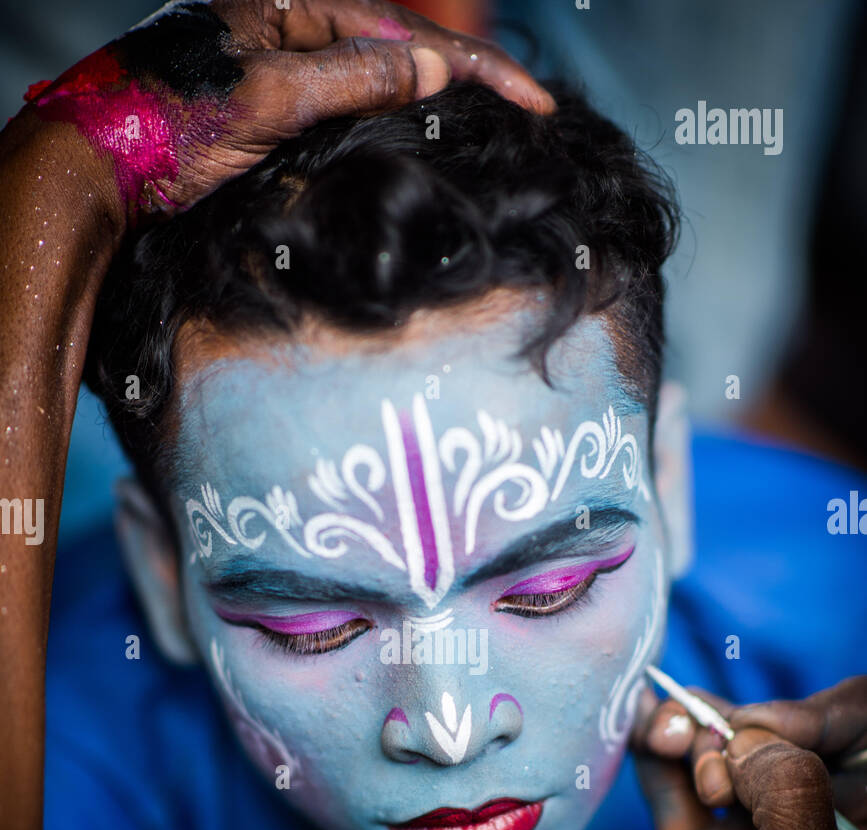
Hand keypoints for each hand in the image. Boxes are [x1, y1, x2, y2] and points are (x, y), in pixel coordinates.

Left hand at [22, 0, 552, 218]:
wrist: (103, 165)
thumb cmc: (172, 120)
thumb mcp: (270, 98)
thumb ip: (352, 79)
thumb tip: (432, 67)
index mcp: (291, 1)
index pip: (403, 31)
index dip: (472, 66)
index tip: (532, 99)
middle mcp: (290, 23)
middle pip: (397, 46)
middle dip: (462, 75)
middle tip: (526, 107)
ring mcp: (281, 64)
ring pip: (375, 77)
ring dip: (429, 99)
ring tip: (486, 120)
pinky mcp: (271, 107)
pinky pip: (346, 106)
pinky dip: (387, 120)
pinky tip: (414, 133)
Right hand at [628, 676, 866, 829]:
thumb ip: (787, 788)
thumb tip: (745, 739)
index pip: (850, 739)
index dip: (809, 714)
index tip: (758, 731)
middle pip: (775, 740)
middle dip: (738, 725)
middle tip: (707, 758)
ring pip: (721, 760)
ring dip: (690, 732)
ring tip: (661, 733)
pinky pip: (675, 794)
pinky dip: (656, 759)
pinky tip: (639, 727)